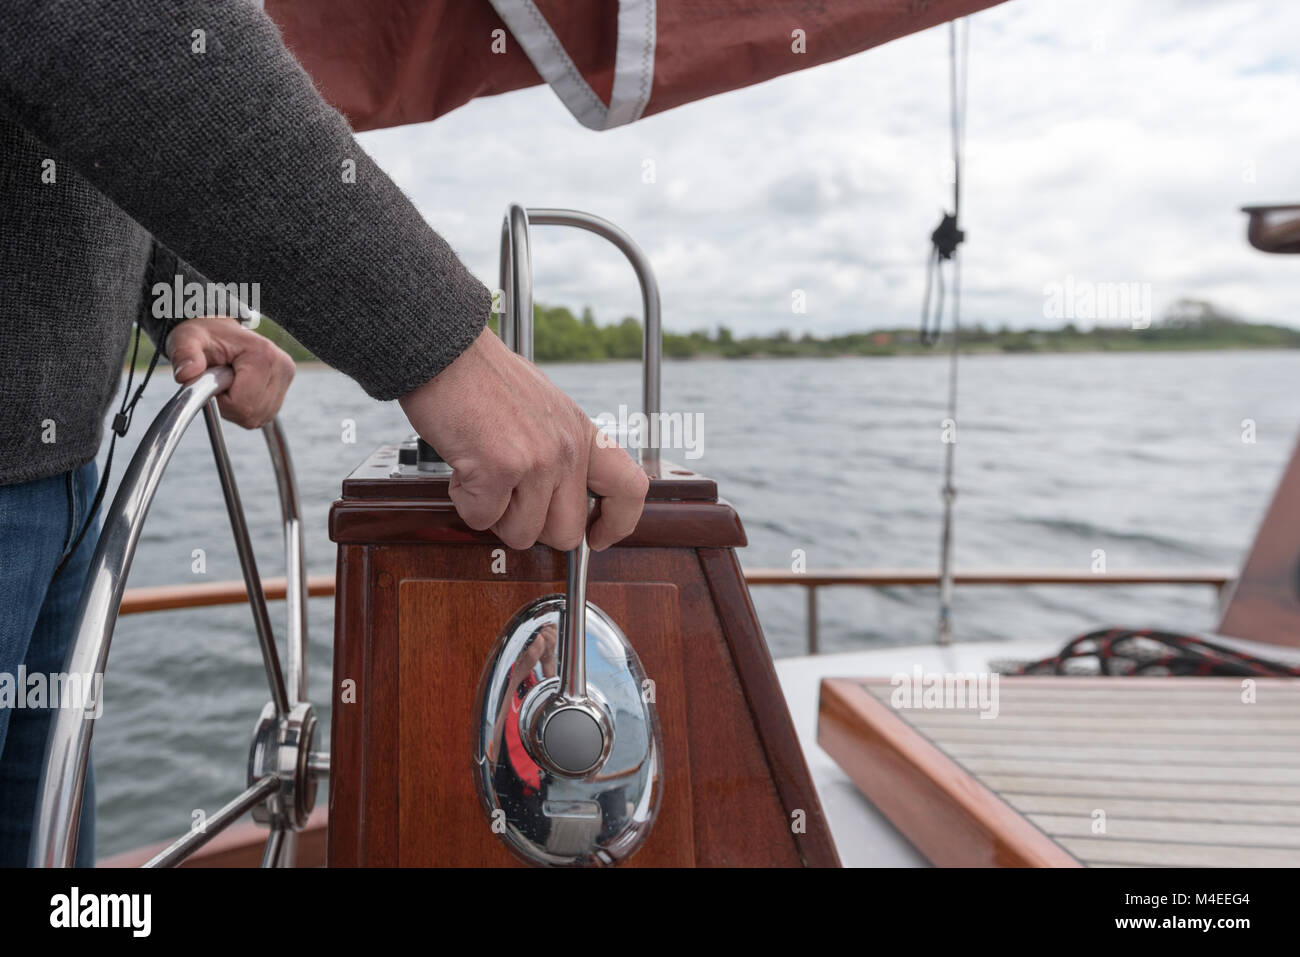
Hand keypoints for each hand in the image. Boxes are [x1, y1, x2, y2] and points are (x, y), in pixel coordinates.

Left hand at [167, 317, 295, 428]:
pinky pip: (262, 416)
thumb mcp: (187, 339)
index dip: (221, 401)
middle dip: (229, 406)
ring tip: (228, 385)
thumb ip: (184, 354)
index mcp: (263, 354)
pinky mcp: (283, 389)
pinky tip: (238, 391)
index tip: (213, 382)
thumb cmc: (204, 336)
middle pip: (252, 413)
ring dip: (237, 409)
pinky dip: (246, 410)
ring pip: (257, 418)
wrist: (218, 332)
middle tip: (219, 384)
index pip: (243, 404)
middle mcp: (281, 367)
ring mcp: (286, 379)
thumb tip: (185, 374)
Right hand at [399, 328, 648, 550]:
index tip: (598, 536)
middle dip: (532, 528)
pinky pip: (482, 519)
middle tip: (509, 498)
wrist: (446, 351)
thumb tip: (557, 499)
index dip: (618, 523)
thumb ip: (559, 450)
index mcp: (582, 433)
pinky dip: (466, 502)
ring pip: (522, 534)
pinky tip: (464, 468)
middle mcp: (567, 449)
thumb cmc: (483, 379)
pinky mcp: (499, 469)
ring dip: (494, 514)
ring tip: (483, 473)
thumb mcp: (545, 409)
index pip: (629, 489)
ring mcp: (537, 461)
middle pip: (566, 533)